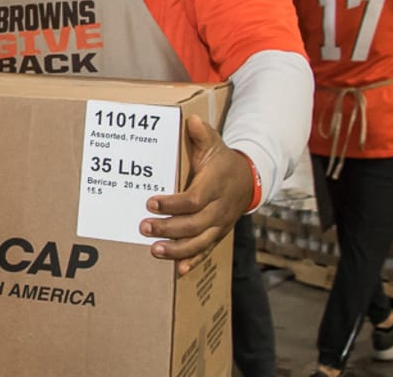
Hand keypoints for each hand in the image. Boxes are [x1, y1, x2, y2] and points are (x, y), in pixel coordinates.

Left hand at [139, 115, 252, 273]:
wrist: (248, 180)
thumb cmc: (222, 161)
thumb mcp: (215, 144)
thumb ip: (202, 134)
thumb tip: (191, 120)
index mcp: (215, 186)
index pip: (194, 199)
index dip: (173, 204)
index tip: (151, 202)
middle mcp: (219, 208)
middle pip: (194, 224)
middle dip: (168, 228)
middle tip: (143, 227)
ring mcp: (219, 224)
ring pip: (200, 242)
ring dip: (177, 250)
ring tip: (154, 250)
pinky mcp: (217, 234)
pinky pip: (206, 251)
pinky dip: (193, 262)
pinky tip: (178, 270)